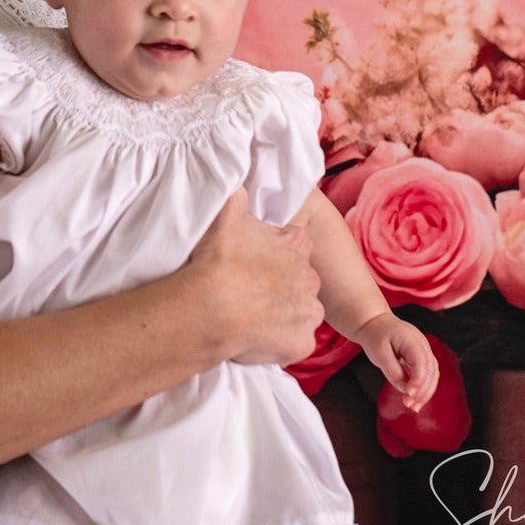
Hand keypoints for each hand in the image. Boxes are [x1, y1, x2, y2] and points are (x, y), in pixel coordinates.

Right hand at [185, 191, 322, 365]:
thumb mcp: (227, 211)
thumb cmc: (219, 259)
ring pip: (299, 312)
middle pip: (300, 280)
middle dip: (281, 285)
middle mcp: (311, 277)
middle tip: (251, 290)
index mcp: (298, 244)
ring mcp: (309, 313)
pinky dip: (278, 343)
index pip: (296, 245)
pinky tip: (255, 338)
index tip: (255, 261)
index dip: (275, 253)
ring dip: (281, 314)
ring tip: (251, 316)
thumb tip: (238, 180)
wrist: (212, 307)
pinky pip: (293, 343)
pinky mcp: (302, 344)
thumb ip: (238, 192)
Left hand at [353, 312, 438, 411]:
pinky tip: (415, 400)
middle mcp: (422, 344)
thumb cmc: (375, 335)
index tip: (408, 394)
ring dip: (425, 392)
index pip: (422, 362)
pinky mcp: (421, 357)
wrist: (374, 323)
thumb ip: (392, 370)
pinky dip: (423, 388)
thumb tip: (404, 389)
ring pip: (432, 374)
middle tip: (409, 405)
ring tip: (414, 407)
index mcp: (412, 339)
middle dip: (422, 390)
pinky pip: (427, 374)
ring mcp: (424, 350)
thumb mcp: (378, 353)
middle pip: (431, 370)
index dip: (418, 380)